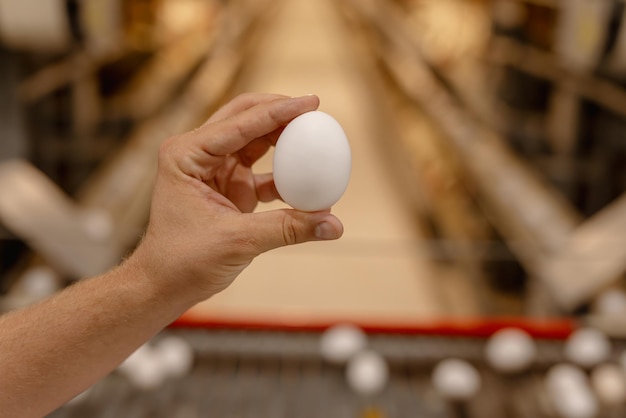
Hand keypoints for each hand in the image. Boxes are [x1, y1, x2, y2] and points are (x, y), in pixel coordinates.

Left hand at [130, 93, 343, 301]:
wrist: (165, 285)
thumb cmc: (182, 260)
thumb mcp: (237, 241)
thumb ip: (288, 229)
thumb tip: (334, 224)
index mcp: (186, 155)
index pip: (239, 123)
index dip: (278, 111)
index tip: (312, 103)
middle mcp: (198, 154)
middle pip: (245, 118)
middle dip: (280, 111)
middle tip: (314, 109)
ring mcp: (215, 170)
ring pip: (255, 141)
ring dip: (285, 139)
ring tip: (316, 135)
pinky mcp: (230, 187)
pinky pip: (264, 172)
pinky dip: (286, 176)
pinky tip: (309, 180)